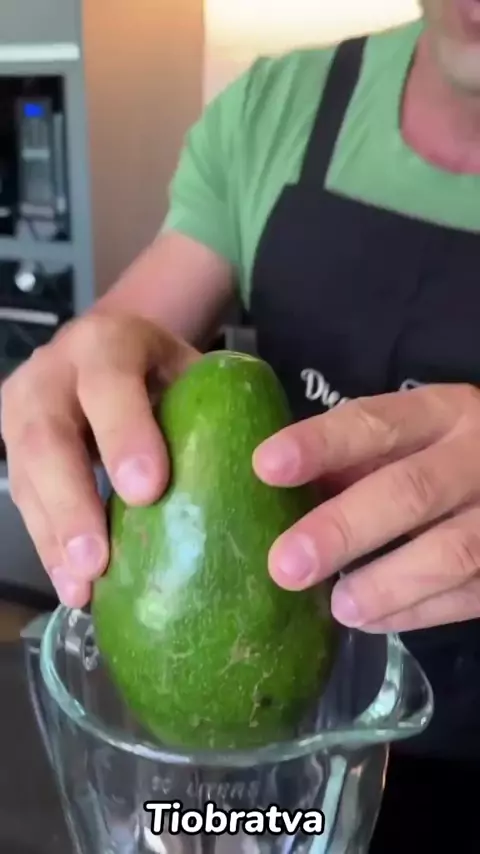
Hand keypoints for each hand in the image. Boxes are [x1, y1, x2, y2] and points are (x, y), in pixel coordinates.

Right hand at [0, 312, 197, 607]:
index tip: (147, 490)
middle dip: (72, 500)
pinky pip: (24, 500)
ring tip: (82, 587)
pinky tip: (74, 587)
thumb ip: (214, 409)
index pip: (109, 382)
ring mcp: (24, 411)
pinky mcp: (12, 448)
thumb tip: (274, 479)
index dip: (124, 434)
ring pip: (26, 474)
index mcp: (108, 343)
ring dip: (54, 536)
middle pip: (49, 436)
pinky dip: (49, 546)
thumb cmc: (162, 372)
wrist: (107, 353)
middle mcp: (54, 372)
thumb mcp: (190, 371)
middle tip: (98, 559)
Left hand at [253, 384, 479, 632]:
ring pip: (451, 551)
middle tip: (287, 565)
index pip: (376, 423)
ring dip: (386, 583)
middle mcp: (476, 457)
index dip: (321, 445)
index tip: (266, 467)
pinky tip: (372, 620)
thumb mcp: (413, 437)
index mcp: (441, 412)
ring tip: (339, 607)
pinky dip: (417, 611)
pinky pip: (468, 594)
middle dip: (343, 529)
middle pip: (410, 491)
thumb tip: (279, 494)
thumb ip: (356, 460)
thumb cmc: (450, 454)